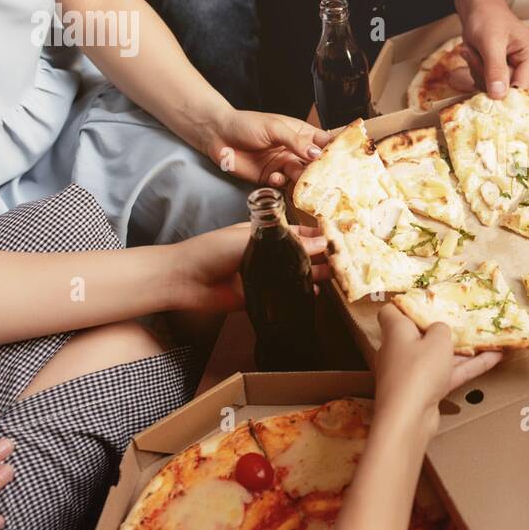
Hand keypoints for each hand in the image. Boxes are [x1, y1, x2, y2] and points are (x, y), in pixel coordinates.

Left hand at [168, 222, 329, 313]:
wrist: (184, 280)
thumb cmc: (212, 250)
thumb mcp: (250, 238)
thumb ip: (285, 242)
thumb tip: (319, 242)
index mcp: (263, 234)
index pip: (296, 232)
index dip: (316, 235)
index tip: (338, 237)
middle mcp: (266, 255)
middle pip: (299, 254)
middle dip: (321, 256)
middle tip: (344, 259)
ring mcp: (264, 276)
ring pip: (295, 275)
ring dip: (315, 275)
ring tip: (337, 276)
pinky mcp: (259, 297)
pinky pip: (285, 296)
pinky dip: (301, 294)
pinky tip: (316, 294)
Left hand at [208, 110, 329, 187]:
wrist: (218, 136)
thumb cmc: (246, 124)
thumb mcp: (274, 128)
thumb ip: (295, 141)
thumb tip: (317, 154)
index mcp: (300, 134)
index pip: (324, 143)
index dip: (335, 151)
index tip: (346, 160)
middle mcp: (295, 151)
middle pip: (316, 164)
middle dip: (320, 171)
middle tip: (323, 177)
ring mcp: (283, 165)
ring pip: (301, 176)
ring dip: (301, 179)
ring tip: (297, 178)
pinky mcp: (270, 178)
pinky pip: (283, 185)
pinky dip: (281, 183)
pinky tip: (274, 177)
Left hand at [373, 306, 501, 436]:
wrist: (409, 418)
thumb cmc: (418, 370)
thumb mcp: (437, 340)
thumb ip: (441, 329)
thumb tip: (439, 328)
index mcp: (395, 332)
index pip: (390, 312)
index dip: (406, 304)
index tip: (427, 301)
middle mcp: (399, 351)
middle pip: (419, 334)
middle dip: (441, 328)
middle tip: (464, 318)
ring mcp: (413, 373)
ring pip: (438, 356)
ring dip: (462, 349)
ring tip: (488, 338)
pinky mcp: (425, 391)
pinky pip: (448, 374)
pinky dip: (468, 367)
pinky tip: (495, 358)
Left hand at [455, 0, 528, 97]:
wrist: (478, 7)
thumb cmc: (486, 17)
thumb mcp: (490, 42)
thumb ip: (495, 69)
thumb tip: (499, 96)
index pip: (523, 89)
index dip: (503, 94)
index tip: (483, 85)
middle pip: (508, 91)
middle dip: (485, 76)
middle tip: (473, 55)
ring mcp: (520, 70)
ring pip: (496, 90)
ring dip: (479, 73)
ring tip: (473, 51)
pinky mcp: (508, 73)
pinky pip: (491, 85)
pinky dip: (478, 73)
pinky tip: (475, 56)